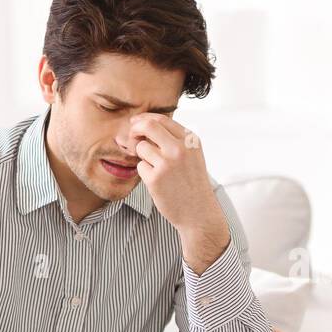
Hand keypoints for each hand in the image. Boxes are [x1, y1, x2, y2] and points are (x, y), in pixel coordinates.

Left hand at [130, 113, 226, 244]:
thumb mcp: (192, 155)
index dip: (144, 119)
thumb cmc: (193, 184)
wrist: (199, 213)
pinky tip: (158, 183)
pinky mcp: (155, 178)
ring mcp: (167, 163)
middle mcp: (180, 148)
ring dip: (143, 157)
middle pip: (147, 126)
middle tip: (132, 138)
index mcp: (190, 140)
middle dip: (135, 130)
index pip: (161, 119)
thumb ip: (174, 139)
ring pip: (141, 148)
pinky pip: (140, 167)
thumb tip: (145, 125)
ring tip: (157, 170)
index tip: (136, 123)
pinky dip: (145, 173)